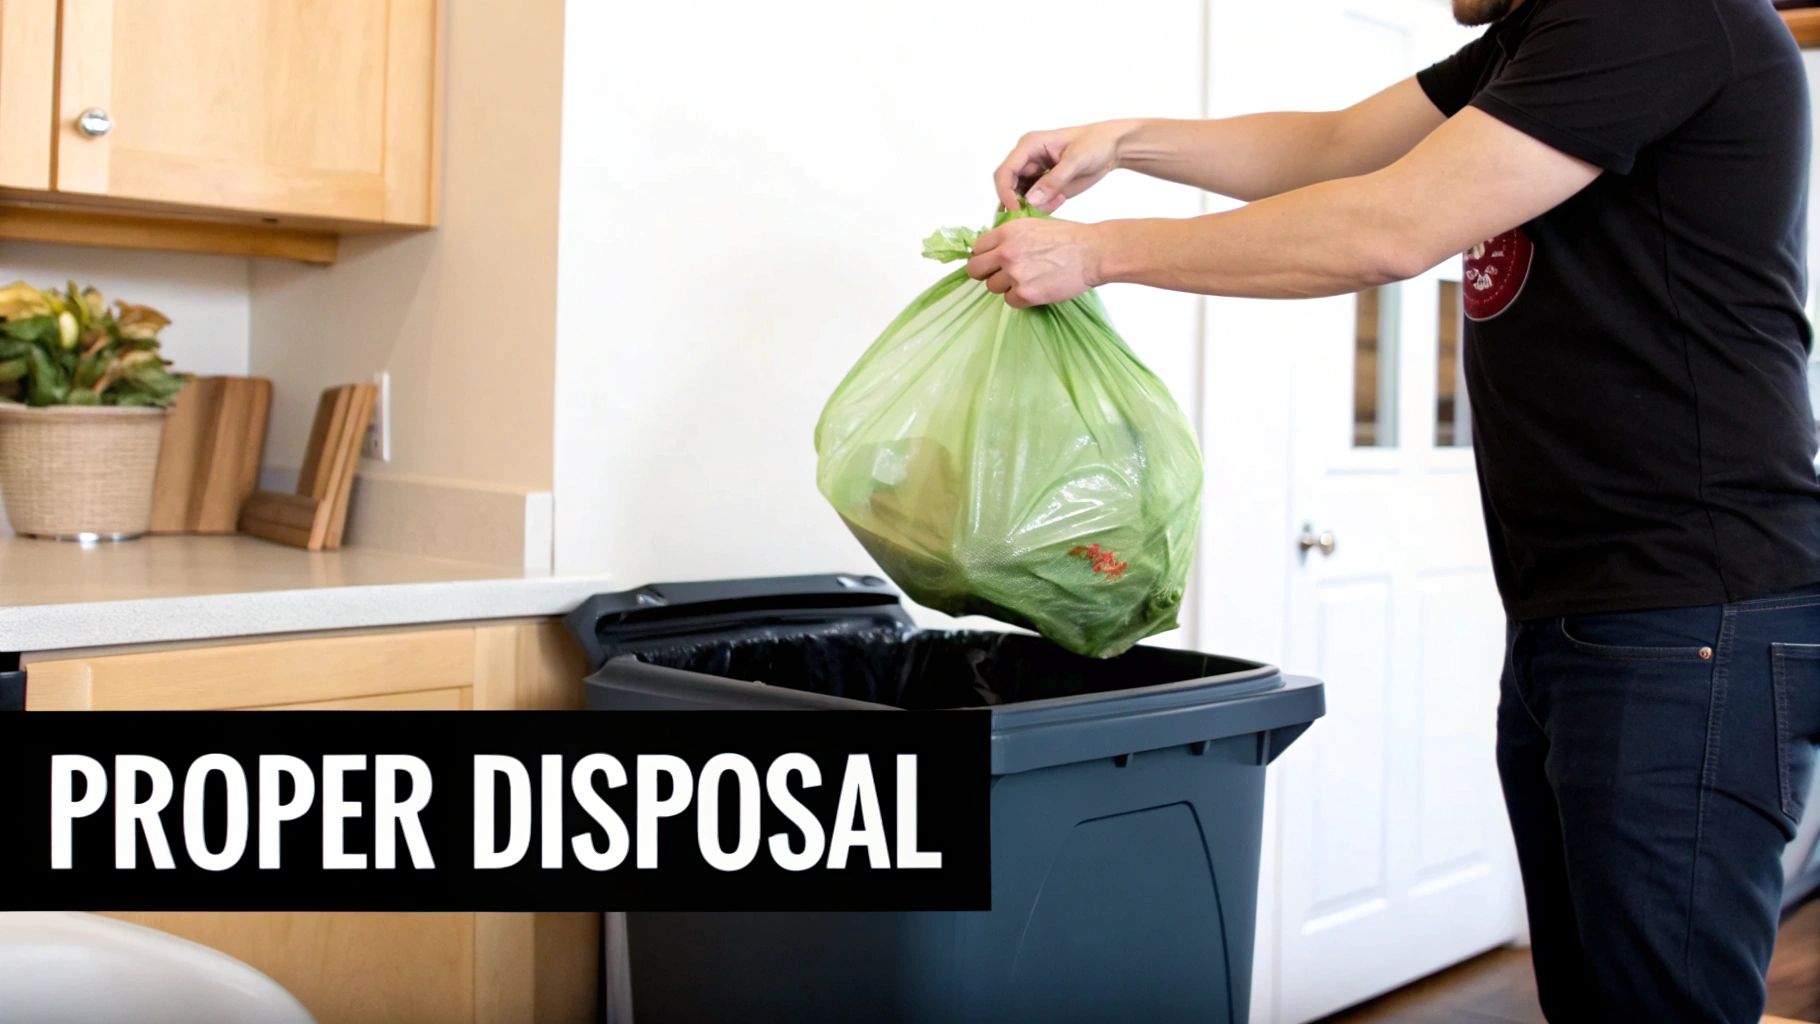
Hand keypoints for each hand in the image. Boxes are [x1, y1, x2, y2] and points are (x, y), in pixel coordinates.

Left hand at [965, 218, 1104, 308]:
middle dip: (986, 273)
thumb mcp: (1033, 226)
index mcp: (1007, 232)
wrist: (1092, 253)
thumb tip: (993, 250)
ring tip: (1027, 280)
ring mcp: (1014, 274)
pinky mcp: (1025, 294)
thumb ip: (1010, 237)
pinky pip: (1010, 301)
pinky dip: (1020, 298)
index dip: (984, 256)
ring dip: (1006, 286)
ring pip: (992, 287)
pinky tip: (1036, 288)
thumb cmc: (1069, 238)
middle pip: (976, 270)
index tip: (991, 262)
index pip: (977, 248)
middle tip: (1001, 275)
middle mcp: (1006, 253)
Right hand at [993, 120, 1135, 212]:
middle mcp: (1027, 160)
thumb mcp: (1076, 160)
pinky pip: (1033, 202)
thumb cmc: (1095, 144)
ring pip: (1019, 197)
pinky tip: (1060, 201)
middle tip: (1034, 214)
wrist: (1111, 148)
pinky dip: (1042, 208)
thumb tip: (1030, 200)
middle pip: (1008, 186)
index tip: (1016, 210)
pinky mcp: (1043, 186)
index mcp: (1029, 146)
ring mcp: (1034, 174)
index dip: (1005, 192)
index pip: (1005, 171)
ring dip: (1031, 207)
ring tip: (1056, 201)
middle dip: (1017, 202)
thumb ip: (1053, 180)